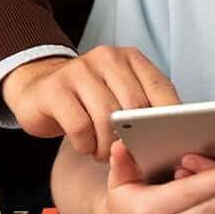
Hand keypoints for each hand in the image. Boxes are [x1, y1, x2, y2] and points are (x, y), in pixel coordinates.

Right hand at [1, 46, 179, 159]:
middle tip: (128, 155)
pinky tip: (85, 146)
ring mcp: (78, 70)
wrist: (38, 88)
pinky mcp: (54, 89)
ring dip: (109, 147)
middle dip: (135, 139)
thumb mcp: (120, 94)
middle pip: (135, 106)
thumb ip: (145, 107)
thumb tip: (176, 137)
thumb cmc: (88, 100)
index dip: (169, 121)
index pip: (161, 89)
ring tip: (104, 154)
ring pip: (107, 118)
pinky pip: (80, 127)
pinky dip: (86, 145)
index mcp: (130, 58)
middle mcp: (106, 58)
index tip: (168, 144)